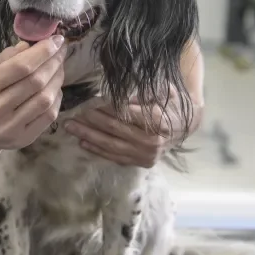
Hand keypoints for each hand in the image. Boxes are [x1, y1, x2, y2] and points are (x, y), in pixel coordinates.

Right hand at [0, 36, 66, 149]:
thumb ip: (7, 57)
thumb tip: (32, 45)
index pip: (20, 66)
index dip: (43, 52)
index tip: (57, 40)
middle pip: (35, 81)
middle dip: (54, 62)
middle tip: (61, 51)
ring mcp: (10, 127)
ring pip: (45, 98)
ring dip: (58, 79)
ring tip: (59, 67)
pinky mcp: (24, 138)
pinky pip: (49, 115)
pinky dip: (57, 97)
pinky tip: (55, 87)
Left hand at [64, 92, 189, 167]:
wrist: (183, 127)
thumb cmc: (168, 104)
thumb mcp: (161, 92)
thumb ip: (140, 94)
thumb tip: (116, 96)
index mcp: (159, 120)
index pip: (127, 114)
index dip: (107, 108)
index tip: (90, 103)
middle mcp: (153, 141)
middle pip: (117, 130)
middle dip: (92, 122)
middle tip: (73, 115)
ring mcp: (147, 155)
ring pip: (112, 146)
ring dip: (89, 136)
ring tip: (71, 128)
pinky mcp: (141, 163)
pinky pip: (115, 157)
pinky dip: (97, 150)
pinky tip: (82, 142)